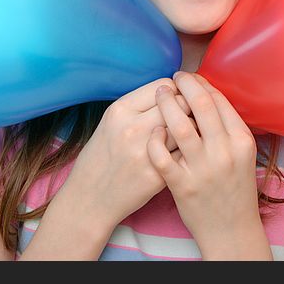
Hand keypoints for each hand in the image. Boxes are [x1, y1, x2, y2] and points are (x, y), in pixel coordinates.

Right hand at [57, 78, 188, 232]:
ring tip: (189, 133)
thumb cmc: (102, 157)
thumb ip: (139, 106)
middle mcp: (133, 127)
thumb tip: (173, 92)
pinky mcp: (158, 175)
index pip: (164, 85)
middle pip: (180, 102)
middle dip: (188, 106)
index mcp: (120, 110)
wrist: (90, 198)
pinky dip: (188, 150)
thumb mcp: (110, 122)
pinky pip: (185, 152)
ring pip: (187, 127)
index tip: (177, 98)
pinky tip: (184, 153)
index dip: (176, 90)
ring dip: (193, 128)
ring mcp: (146, 152)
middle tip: (188, 115)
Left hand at [147, 72, 271, 259]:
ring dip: (166, 104)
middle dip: (184, 85)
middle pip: (201, 105)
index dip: (201, 83)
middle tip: (174, 78)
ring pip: (179, 126)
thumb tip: (204, 94)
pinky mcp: (182, 185)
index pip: (219, 100)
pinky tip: (153, 131)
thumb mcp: (241, 154)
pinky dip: (155, 138)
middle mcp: (224, 152)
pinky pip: (161, 154)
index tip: (189, 77)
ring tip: (160, 94)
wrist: (231, 230)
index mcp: (241, 140)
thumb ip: (227, 127)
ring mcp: (203, 169)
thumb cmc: (233, 188)